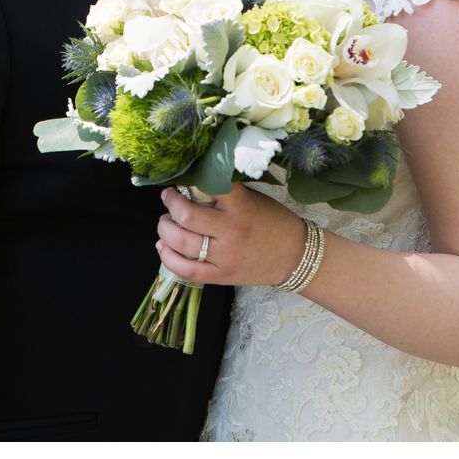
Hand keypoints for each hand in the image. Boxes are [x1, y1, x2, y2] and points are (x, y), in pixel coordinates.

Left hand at [155, 181, 306, 287]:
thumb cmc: (274, 223)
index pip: (208, 187)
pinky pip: (186, 270)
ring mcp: (225, 257)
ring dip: (165, 230)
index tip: (179, 182)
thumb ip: (225, 195)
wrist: (295, 257)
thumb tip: (193, 187)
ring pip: (182, 243)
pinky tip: (163, 247)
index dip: (186, 183)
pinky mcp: (222, 276)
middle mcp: (231, 232)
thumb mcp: (253, 200)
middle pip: (187, 217)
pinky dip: (168, 258)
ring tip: (165, 223)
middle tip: (169, 200)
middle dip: (171, 205)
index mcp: (241, 207)